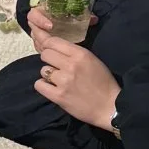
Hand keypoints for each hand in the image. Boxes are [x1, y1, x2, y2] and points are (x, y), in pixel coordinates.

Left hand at [30, 13, 118, 128]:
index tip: (48, 48)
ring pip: (43, 70)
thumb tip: (53, 47)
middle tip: (56, 67)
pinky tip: (52, 88)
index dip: (47, 44)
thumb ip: (73, 53)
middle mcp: (71, 65)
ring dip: (48, 75)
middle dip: (48, 59)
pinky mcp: (58, 96)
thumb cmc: (103, 82)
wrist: (109, 106)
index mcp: (81, 54)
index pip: (53, 41)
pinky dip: (43, 86)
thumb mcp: (92, 60)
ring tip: (58, 80)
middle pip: (45, 54)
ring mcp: (64, 81)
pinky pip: (39, 85)